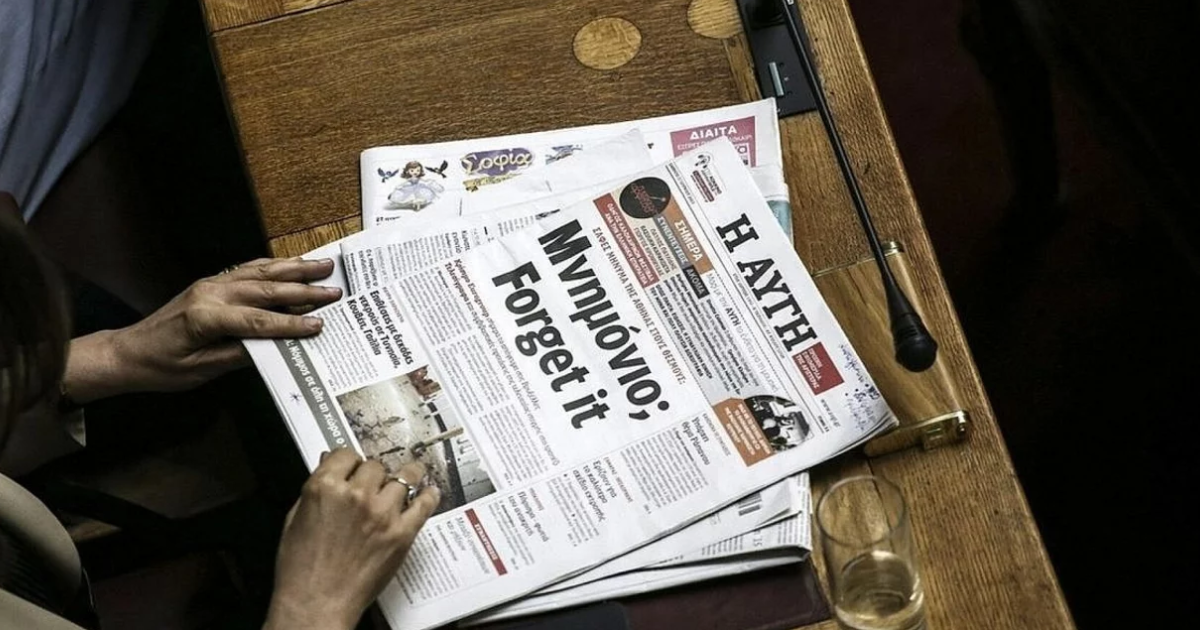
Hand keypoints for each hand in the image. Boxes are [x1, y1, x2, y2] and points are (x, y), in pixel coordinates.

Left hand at [66, 258, 342, 400]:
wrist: (127, 351)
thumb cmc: (162, 368)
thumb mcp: (201, 371)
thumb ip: (238, 356)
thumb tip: (278, 348)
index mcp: (206, 318)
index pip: (258, 321)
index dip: (291, 323)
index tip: (320, 325)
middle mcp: (210, 293)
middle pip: (264, 288)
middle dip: (303, 289)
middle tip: (335, 290)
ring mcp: (210, 283)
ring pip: (259, 272)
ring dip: (293, 268)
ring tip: (324, 265)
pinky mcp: (210, 282)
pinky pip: (246, 269)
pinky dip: (272, 265)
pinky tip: (290, 264)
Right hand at [265, 449, 439, 629]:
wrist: (316, 603)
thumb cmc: (301, 569)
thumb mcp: (294, 520)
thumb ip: (314, 490)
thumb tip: (327, 467)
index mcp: (324, 488)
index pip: (345, 454)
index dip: (350, 461)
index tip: (354, 466)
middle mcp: (355, 495)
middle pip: (375, 466)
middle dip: (372, 474)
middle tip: (373, 484)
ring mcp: (382, 513)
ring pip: (403, 477)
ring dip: (404, 478)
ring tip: (409, 476)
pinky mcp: (401, 533)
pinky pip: (423, 505)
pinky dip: (428, 496)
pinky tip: (429, 492)